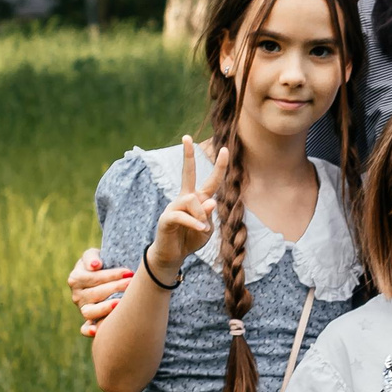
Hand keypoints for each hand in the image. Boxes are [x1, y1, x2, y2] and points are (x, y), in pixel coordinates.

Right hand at [68, 249, 130, 336]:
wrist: (105, 277)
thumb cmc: (101, 264)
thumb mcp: (94, 255)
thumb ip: (91, 257)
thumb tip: (96, 265)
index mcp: (76, 278)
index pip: (93, 277)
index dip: (111, 275)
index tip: (129, 273)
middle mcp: (77, 295)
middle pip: (94, 294)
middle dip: (114, 288)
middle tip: (131, 284)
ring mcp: (83, 309)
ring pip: (90, 312)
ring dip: (105, 308)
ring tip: (120, 303)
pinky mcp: (88, 321)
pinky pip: (84, 329)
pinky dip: (88, 331)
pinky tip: (97, 331)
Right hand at [146, 137, 221, 284]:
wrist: (172, 254)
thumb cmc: (190, 239)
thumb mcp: (207, 228)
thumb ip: (210, 215)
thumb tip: (209, 201)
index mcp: (198, 199)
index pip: (211, 181)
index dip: (219, 166)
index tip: (224, 149)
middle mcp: (185, 198)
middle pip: (187, 173)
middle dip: (187, 155)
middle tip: (186, 137)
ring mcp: (174, 206)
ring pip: (193, 201)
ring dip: (202, 215)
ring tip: (202, 228)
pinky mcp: (167, 218)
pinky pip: (183, 215)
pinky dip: (194, 222)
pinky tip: (199, 228)